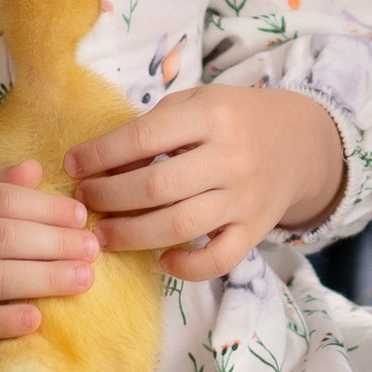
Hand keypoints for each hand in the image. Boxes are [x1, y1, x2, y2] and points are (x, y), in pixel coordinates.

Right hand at [0, 162, 95, 359]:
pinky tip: (37, 318)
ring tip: (83, 279)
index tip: (82, 215)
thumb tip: (36, 169)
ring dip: (44, 278)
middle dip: (56, 242)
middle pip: (4, 237)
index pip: (2, 200)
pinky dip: (6, 320)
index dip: (47, 206)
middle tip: (94, 248)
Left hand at [69, 85, 346, 280]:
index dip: (100, 155)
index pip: (144, 138)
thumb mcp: (196, 104)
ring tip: (103, 235)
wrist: (298, 141)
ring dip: (131, 235)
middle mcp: (231, 157)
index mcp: (211, 116)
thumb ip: (153, 129)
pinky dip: (185, 267)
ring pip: (179, 227)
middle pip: (156, 187)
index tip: (72, 166)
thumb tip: (99, 165)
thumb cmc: (231, 119)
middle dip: (108, 197)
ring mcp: (245, 198)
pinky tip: (161, 260)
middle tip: (83, 202)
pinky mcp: (255, 231)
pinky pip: (217, 260)